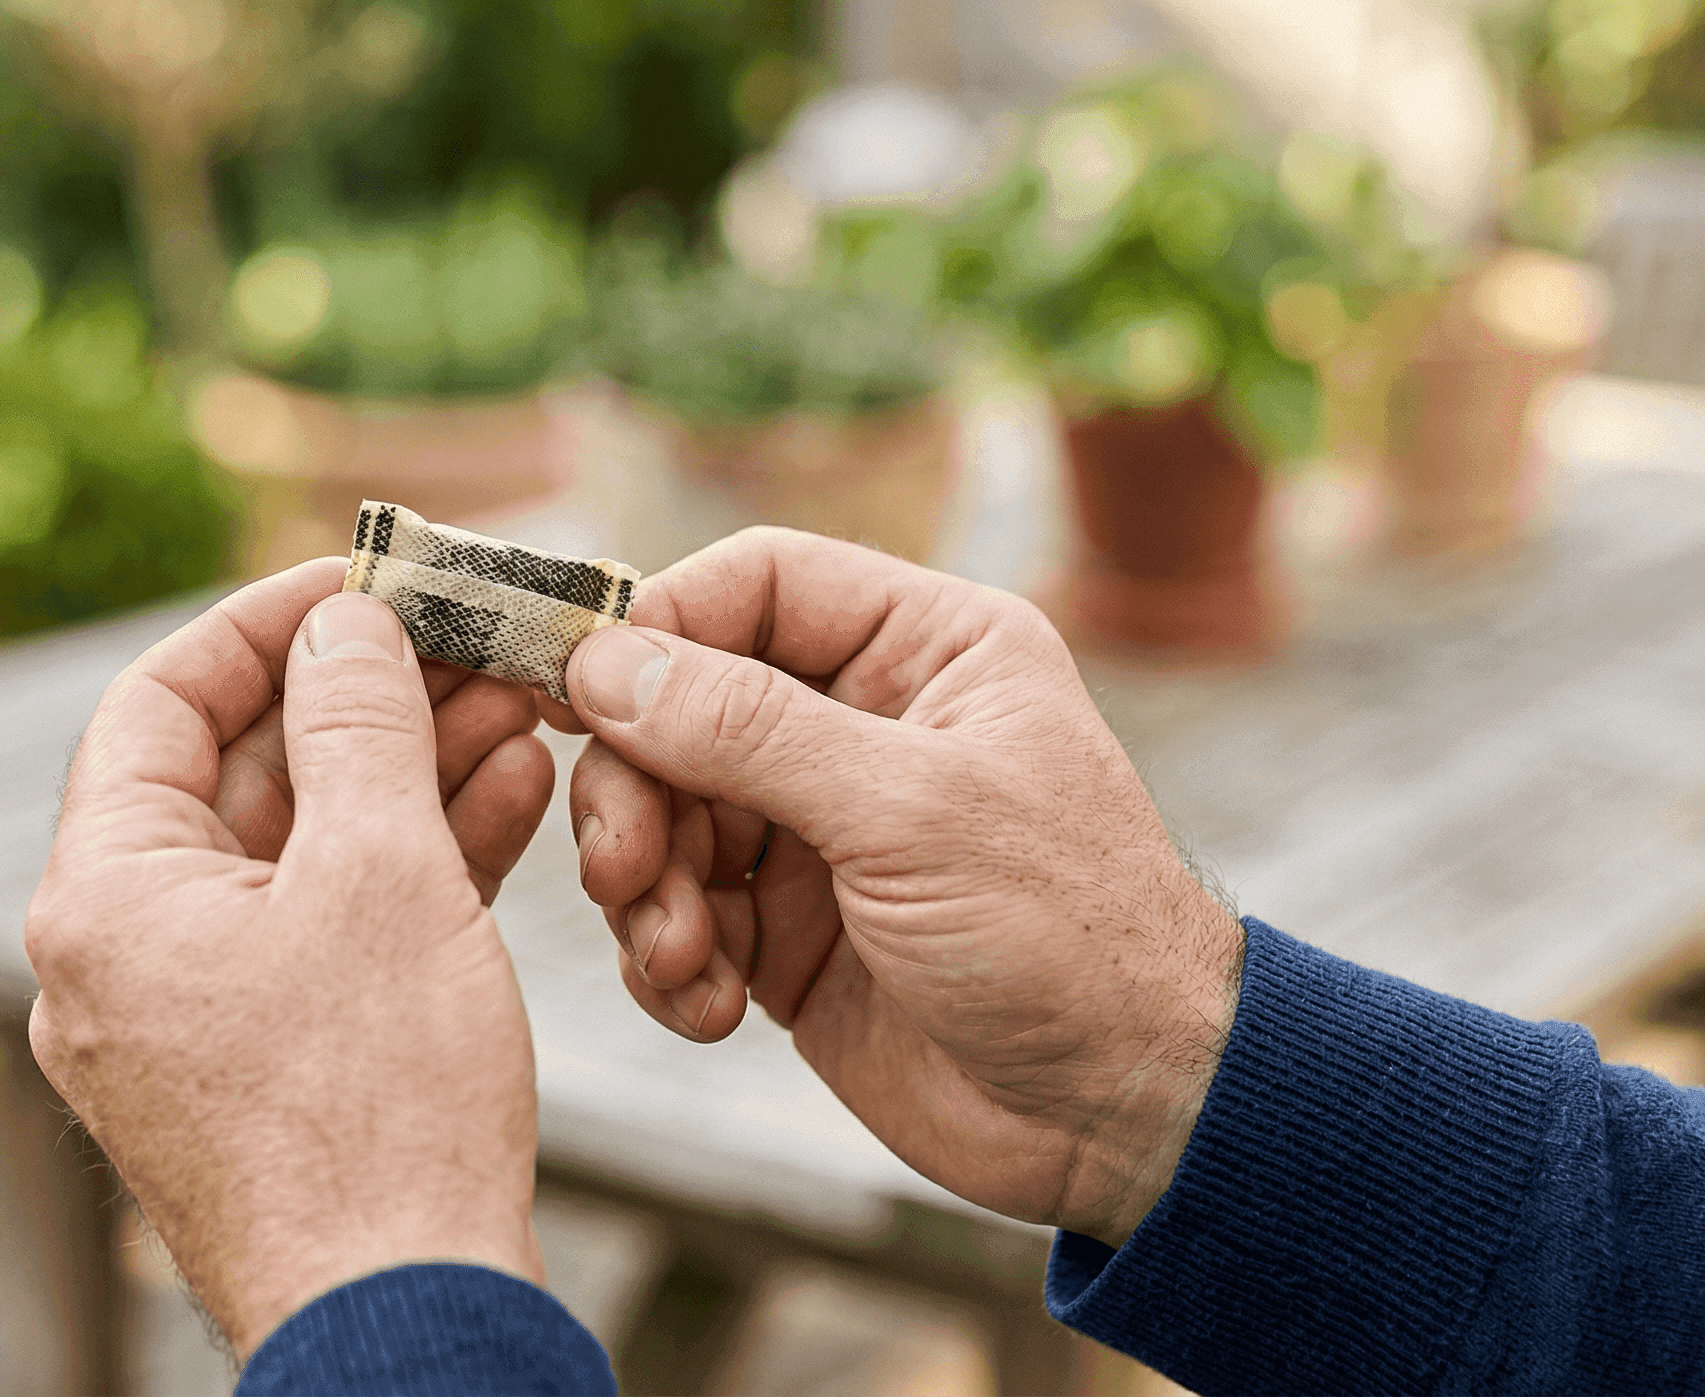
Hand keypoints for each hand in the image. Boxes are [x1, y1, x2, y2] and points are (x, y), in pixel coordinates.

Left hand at [26, 560, 554, 1353]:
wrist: (405, 1322)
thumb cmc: (379, 1111)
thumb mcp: (381, 875)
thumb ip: (359, 725)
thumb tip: (345, 626)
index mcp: (103, 899)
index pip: (161, 702)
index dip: (266, 623)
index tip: (363, 580)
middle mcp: (119, 957)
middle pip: (237, 775)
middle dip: (364, 702)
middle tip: (468, 645)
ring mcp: (186, 1020)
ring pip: (293, 854)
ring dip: (401, 778)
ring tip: (513, 713)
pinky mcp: (257, 1069)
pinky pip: (318, 933)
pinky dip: (402, 870)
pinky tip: (506, 804)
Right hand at [563, 529, 1241, 1244]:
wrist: (1124, 1118)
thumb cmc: (1070, 937)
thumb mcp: (909, 811)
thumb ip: (749, 729)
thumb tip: (605, 663)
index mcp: (924, 650)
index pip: (754, 586)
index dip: (657, 628)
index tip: (580, 695)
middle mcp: (863, 726)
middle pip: (680, 707)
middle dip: (635, 792)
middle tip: (623, 870)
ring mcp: (818, 832)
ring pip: (663, 817)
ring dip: (645, 890)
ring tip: (681, 959)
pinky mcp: (784, 933)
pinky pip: (676, 914)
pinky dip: (668, 961)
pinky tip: (709, 1007)